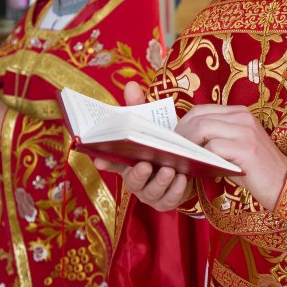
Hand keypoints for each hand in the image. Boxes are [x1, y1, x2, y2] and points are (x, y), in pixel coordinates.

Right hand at [94, 81, 193, 210]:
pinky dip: (176, 190)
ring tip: (170, 170)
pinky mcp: (167, 201)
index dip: (104, 160)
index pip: (111, 161)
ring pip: (151, 192)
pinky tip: (183, 178)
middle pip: (131, 181)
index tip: (99, 158)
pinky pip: (169, 200)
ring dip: (160, 181)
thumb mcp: (152, 123)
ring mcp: (150, 193)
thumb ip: (139, 107)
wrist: (187, 161)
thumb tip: (132, 85)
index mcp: (127, 161)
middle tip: (147, 164)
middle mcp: (135, 179)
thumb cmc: (163, 141)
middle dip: (138, 173)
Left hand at [176, 105, 286, 209]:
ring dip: (188, 145)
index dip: (184, 123)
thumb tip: (184, 141)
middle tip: (172, 150)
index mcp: (240, 113)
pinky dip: (201, 158)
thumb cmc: (256, 170)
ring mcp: (245, 132)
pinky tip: (197, 168)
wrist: (283, 184)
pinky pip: (213, 148)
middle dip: (181, 133)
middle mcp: (243, 117)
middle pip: (199, 117)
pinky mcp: (246, 149)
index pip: (202, 109)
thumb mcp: (236, 147)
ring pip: (203, 129)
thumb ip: (216, 138)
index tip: (174, 139)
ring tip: (181, 158)